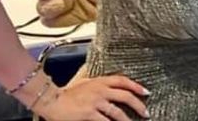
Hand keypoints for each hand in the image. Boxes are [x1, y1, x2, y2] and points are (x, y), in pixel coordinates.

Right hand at [33, 76, 149, 120]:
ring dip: (127, 120)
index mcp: (101, 81)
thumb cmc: (67, 93)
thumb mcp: (86, 84)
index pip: (123, 81)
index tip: (146, 92)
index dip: (136, 86)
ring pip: (117, 112)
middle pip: (125, 96)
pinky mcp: (89, 114)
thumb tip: (112, 89)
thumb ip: (99, 85)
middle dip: (138, 105)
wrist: (51, 100)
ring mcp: (95, 102)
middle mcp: (100, 90)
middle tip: (145, 112)